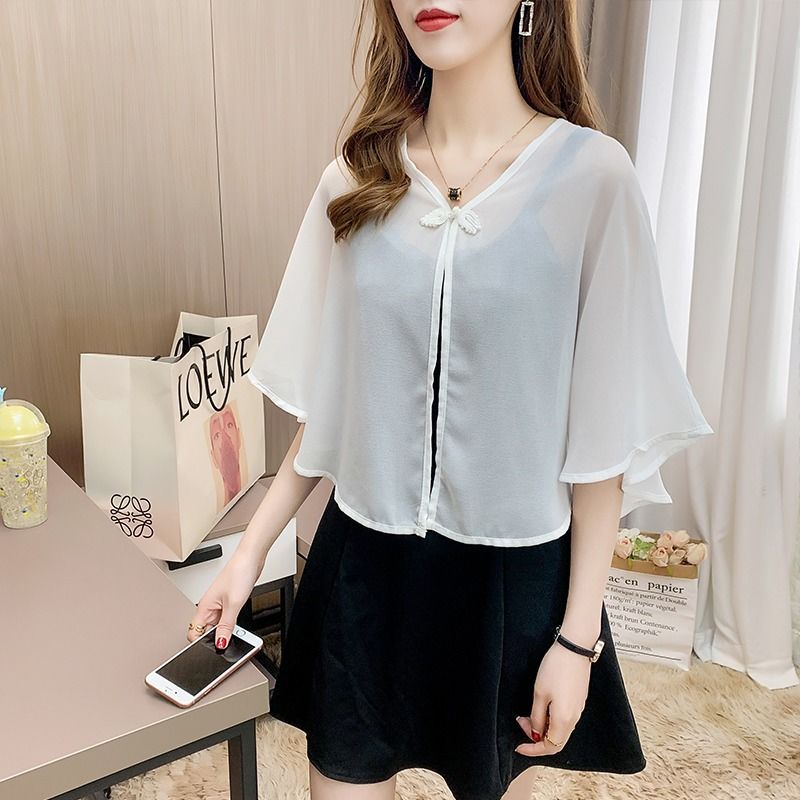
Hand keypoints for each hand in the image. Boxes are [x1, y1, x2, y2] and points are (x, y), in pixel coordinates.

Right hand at [186, 545, 265, 649]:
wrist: (250, 558)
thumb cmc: (239, 573)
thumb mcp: (233, 604)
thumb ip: (226, 626)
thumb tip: (220, 643)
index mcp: (204, 607)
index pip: (193, 633)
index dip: (200, 644)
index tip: (212, 649)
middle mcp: (209, 607)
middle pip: (205, 632)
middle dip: (213, 639)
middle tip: (227, 642)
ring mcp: (219, 605)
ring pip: (216, 626)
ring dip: (224, 632)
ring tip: (235, 633)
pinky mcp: (228, 602)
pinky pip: (225, 619)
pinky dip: (230, 624)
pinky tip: (238, 625)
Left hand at [514, 638, 591, 755]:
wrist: (575, 649)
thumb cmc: (556, 667)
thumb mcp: (539, 693)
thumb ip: (536, 716)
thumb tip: (535, 732)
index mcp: (564, 719)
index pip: (550, 747)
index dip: (533, 749)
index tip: (519, 745)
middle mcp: (574, 718)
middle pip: (556, 741)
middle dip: (537, 738)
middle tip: (522, 724)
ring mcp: (578, 710)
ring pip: (560, 730)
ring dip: (543, 728)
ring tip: (528, 714)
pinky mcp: (579, 701)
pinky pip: (565, 719)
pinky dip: (551, 720)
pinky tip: (542, 707)